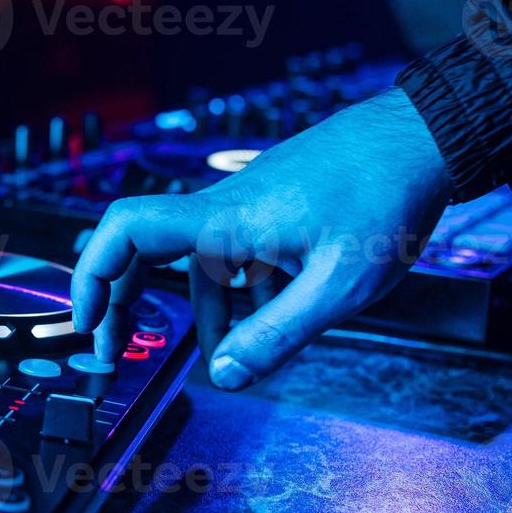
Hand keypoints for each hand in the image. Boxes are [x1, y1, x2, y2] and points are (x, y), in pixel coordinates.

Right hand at [71, 88, 453, 388]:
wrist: (423, 136)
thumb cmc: (386, 196)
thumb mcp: (339, 284)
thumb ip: (278, 335)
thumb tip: (225, 376)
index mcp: (225, 221)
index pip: (126, 231)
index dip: (92, 276)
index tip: (88, 321)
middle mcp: (224, 208)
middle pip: (143, 247)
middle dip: (124, 301)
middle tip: (119, 347)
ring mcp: (246, 205)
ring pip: (194, 257)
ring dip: (192, 307)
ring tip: (213, 355)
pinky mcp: (270, 208)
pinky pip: (229, 251)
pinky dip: (231, 289)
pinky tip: (260, 319)